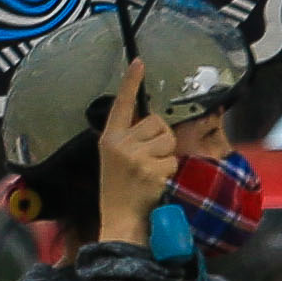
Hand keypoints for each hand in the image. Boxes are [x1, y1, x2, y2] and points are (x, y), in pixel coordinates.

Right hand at [94, 57, 178, 247]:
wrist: (120, 219)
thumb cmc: (121, 189)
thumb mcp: (116, 159)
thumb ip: (130, 139)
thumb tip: (155, 125)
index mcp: (109, 138)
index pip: (121, 105)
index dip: (130, 82)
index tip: (139, 61)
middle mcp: (119, 143)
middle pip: (157, 123)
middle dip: (160, 140)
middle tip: (148, 162)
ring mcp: (134, 156)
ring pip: (167, 139)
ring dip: (167, 156)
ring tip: (151, 173)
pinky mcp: (149, 168)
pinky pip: (172, 160)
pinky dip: (169, 172)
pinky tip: (155, 183)